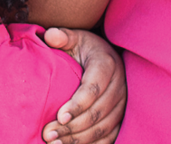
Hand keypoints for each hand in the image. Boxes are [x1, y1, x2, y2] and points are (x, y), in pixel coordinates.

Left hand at [41, 26, 125, 143]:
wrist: (107, 56)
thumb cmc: (86, 48)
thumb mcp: (76, 38)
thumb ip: (63, 36)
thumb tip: (50, 36)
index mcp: (107, 65)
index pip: (94, 88)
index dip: (78, 104)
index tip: (59, 116)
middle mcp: (119, 86)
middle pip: (98, 112)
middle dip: (72, 127)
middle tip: (48, 134)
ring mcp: (122, 104)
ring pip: (103, 128)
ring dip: (79, 139)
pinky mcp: (121, 118)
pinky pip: (110, 137)